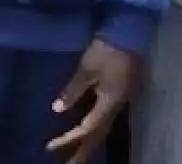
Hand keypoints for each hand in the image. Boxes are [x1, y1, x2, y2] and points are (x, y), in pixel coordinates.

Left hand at [46, 39, 137, 162]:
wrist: (131, 30)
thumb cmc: (107, 48)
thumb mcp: (87, 68)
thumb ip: (73, 90)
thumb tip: (57, 110)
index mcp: (109, 102)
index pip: (87, 128)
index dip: (69, 139)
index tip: (50, 147)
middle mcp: (117, 105)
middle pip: (99, 135)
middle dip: (83, 152)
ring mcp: (121, 99)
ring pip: (104, 127)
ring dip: (89, 142)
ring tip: (76, 154)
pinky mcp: (121, 91)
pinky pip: (106, 117)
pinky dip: (94, 127)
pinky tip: (87, 129)